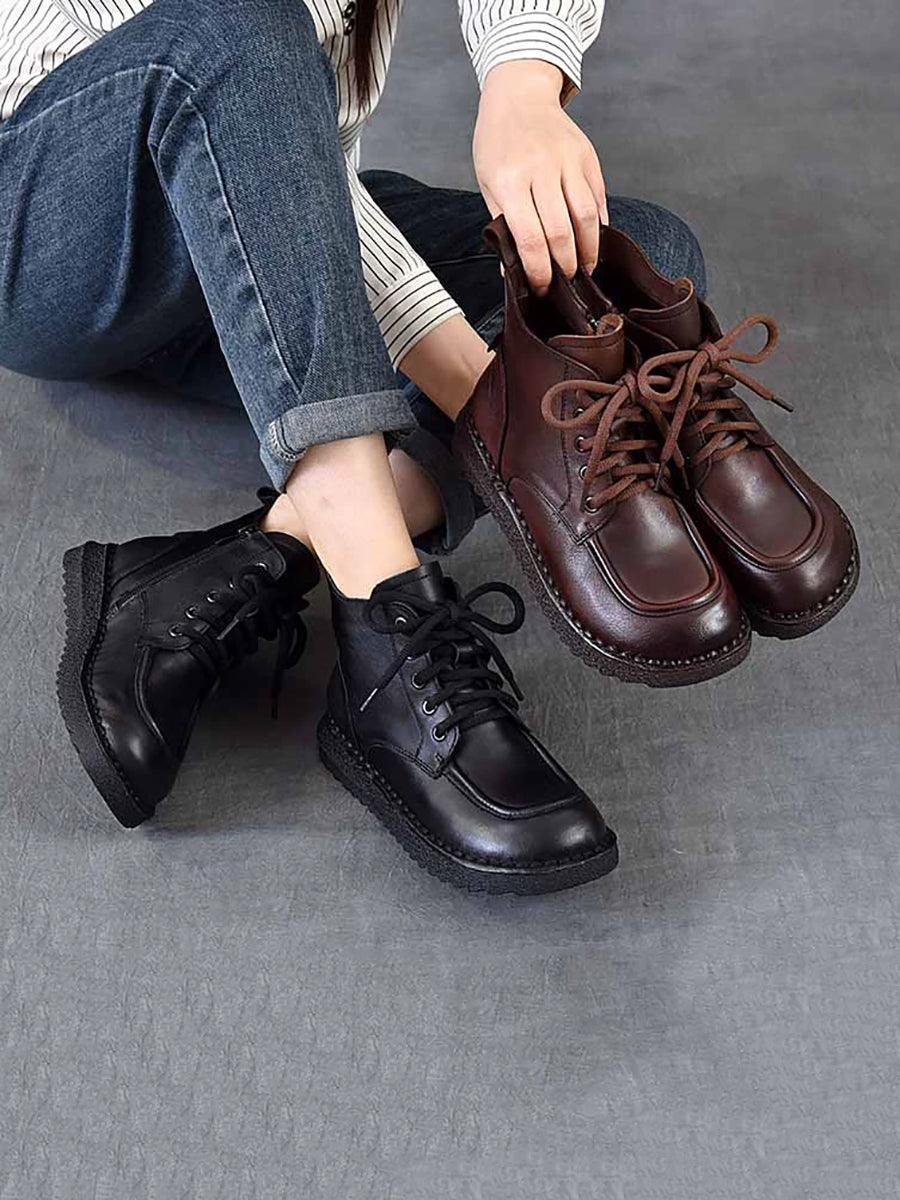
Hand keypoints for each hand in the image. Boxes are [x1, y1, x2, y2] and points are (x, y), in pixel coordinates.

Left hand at [473, 60, 607, 295]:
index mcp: (509, 181)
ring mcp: (567, 161)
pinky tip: (593, 242)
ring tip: (584, 269)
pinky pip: (598, 198)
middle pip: (561, 232)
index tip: (541, 288)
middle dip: (565, 267)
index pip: (529, 238)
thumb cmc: (498, 144)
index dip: (538, 271)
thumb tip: (515, 271)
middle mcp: (540, 169)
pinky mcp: (587, 157)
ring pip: (586, 217)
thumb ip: (503, 227)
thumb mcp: (489, 184)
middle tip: (564, 284)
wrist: (519, 95)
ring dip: (588, 251)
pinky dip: (598, 226)